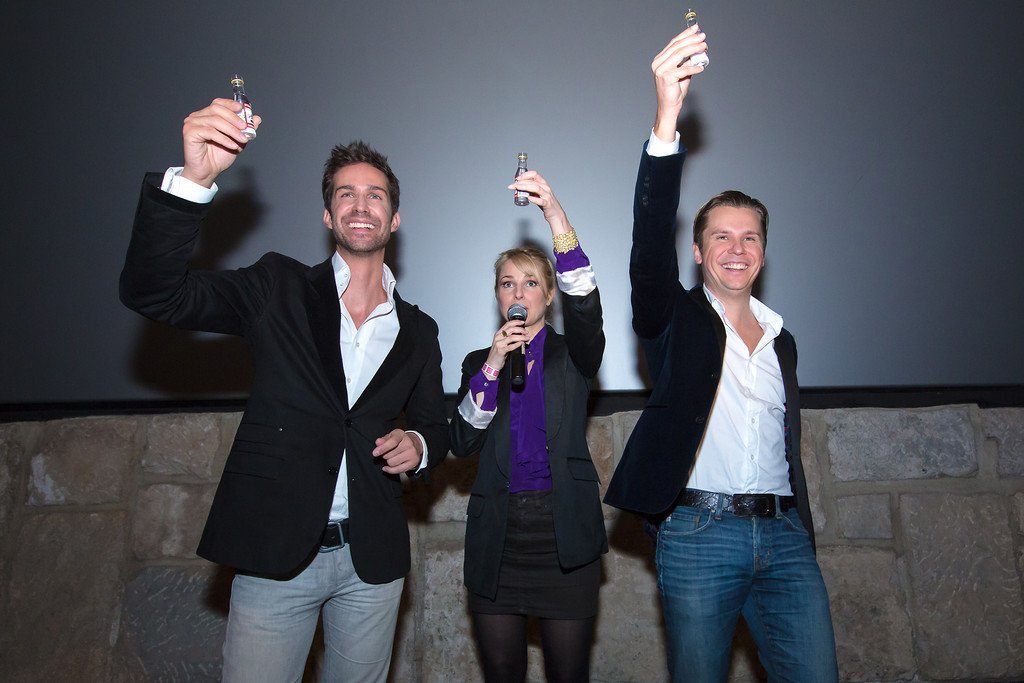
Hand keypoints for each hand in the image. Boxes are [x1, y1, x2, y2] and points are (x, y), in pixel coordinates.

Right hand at [181, 98, 261, 187]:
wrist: (208, 172)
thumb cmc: (218, 157)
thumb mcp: (237, 141)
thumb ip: (245, 130)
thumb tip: (256, 119)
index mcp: (207, 116)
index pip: (218, 103)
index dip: (230, 104)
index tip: (242, 109)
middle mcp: (198, 117)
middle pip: (216, 109)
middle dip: (234, 118)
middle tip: (245, 127)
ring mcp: (192, 123)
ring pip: (215, 120)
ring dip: (232, 130)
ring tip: (242, 140)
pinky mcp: (189, 132)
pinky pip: (210, 131)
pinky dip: (224, 138)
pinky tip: (232, 145)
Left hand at [372, 429, 422, 473]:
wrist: (415, 444)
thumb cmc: (399, 441)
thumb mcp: (391, 437)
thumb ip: (383, 440)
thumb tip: (378, 442)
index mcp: (401, 435)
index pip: (392, 442)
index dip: (383, 448)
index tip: (375, 453)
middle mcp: (409, 443)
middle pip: (389, 454)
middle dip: (384, 455)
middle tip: (387, 452)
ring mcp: (412, 453)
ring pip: (392, 463)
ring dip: (388, 461)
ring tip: (391, 457)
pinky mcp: (413, 462)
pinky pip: (397, 470)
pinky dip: (390, 470)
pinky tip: (387, 467)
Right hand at [485, 319, 527, 369]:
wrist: (491, 363)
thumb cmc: (498, 353)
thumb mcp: (502, 343)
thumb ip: (508, 337)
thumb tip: (520, 333)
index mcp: (498, 334)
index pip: (507, 324)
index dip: (516, 322)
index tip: (522, 322)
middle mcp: (498, 337)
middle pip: (510, 329)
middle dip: (520, 330)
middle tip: (526, 332)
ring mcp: (499, 344)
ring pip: (512, 337)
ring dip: (521, 337)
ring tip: (526, 338)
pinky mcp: (501, 351)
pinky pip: (511, 346)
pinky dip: (517, 344)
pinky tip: (521, 343)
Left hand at [507, 170, 570, 232]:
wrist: (556, 214)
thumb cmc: (546, 204)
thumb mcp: (538, 194)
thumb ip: (531, 190)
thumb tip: (519, 187)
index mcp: (543, 184)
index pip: (534, 174)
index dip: (525, 175)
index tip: (517, 178)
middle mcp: (546, 188)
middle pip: (532, 181)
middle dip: (521, 182)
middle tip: (512, 185)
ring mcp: (547, 196)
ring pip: (536, 188)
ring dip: (525, 187)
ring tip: (517, 188)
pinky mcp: (547, 204)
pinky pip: (540, 200)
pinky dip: (534, 199)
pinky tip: (528, 198)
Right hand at [651, 24, 707, 141]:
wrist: (669, 107)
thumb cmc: (675, 91)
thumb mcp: (683, 72)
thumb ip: (688, 61)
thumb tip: (699, 49)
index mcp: (660, 59)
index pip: (674, 43)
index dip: (686, 34)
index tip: (696, 29)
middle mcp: (658, 63)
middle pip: (677, 46)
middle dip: (692, 39)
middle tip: (703, 36)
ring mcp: (661, 70)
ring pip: (679, 54)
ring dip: (694, 49)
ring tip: (704, 47)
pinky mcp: (666, 78)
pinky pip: (683, 69)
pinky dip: (693, 67)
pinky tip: (701, 68)